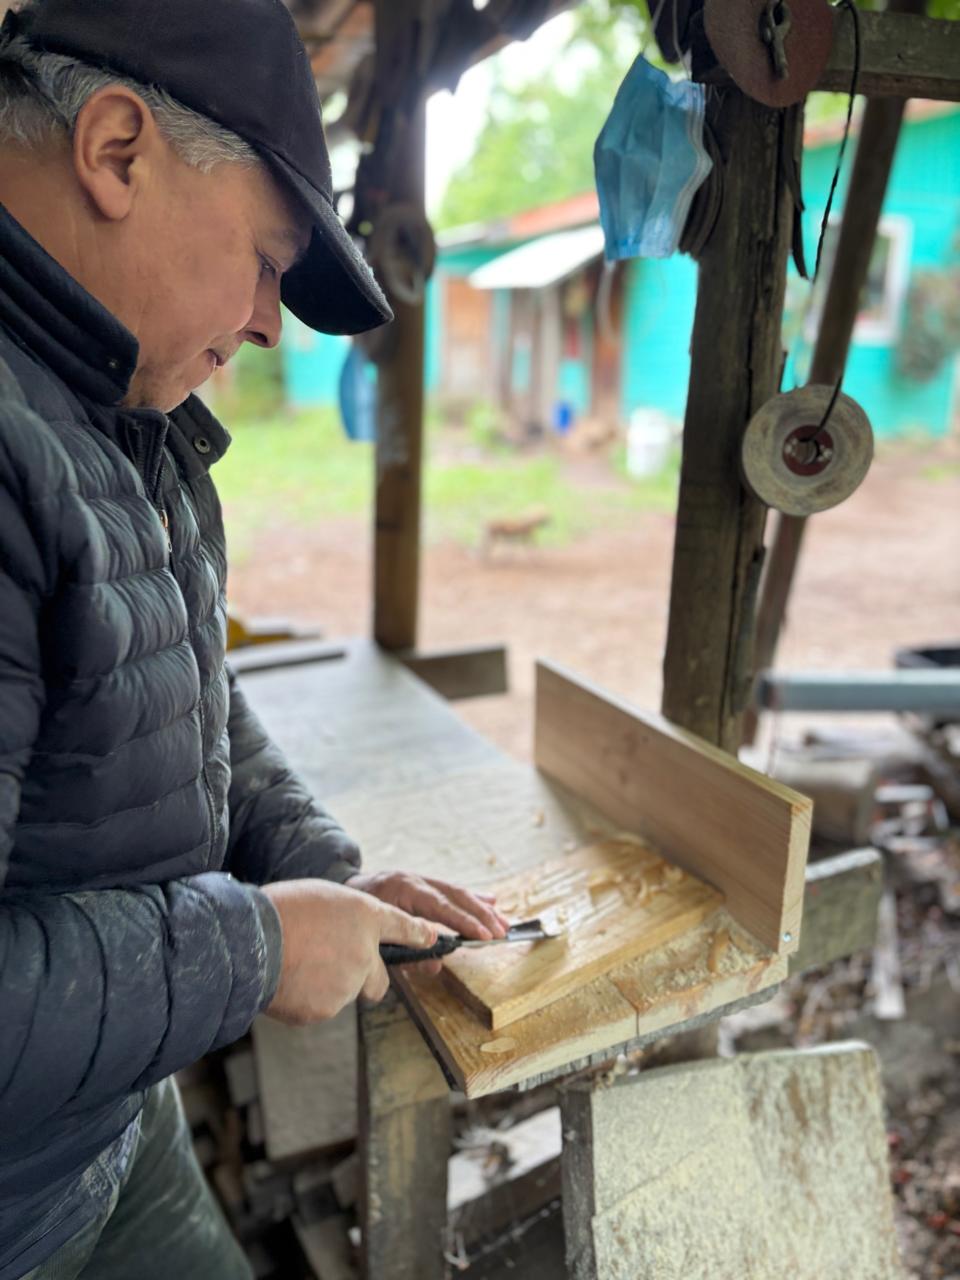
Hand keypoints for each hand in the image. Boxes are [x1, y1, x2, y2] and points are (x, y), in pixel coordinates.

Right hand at [261, 878, 436, 1024]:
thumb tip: (348, 937)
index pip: (402, 926)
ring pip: (343, 992)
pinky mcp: (327, 1009)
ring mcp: (349, 984)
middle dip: (366, 980)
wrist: (254, 942)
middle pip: (380, 980)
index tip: (433, 938)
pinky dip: (305, 999)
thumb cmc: (280, 910)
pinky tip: (287, 981)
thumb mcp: (321, 896)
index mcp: (365, 916)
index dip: (419, 934)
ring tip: (295, 964)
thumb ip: (344, 919)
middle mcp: (366, 953)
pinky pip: (318, 1007)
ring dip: (325, 985)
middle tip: (335, 967)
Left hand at [344, 870, 510, 977]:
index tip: (483, 936)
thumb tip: (437, 964)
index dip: (463, 922)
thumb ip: (406, 953)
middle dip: (480, 916)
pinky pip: (451, 889)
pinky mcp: (423, 882)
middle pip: (454, 896)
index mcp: (402, 890)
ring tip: (503, 923)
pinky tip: (491, 902)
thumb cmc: (356, 918)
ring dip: (482, 908)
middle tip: (500, 933)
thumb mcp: (376, 939)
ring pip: (457, 892)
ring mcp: (419, 879)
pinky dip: (472, 897)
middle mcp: (414, 880)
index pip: (439, 907)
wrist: (342, 889)